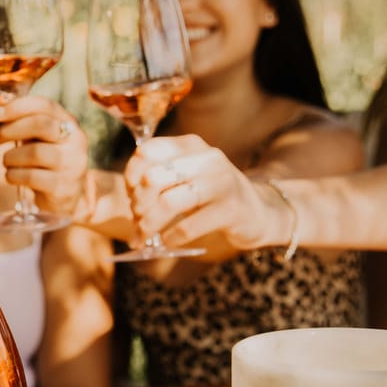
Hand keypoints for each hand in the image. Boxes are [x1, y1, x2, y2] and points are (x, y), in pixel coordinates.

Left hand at [0, 95, 89, 218]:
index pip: (44, 105)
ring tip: (7, 162)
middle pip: (41, 125)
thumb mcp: (37, 138)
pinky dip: (13, 175)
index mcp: (69, 122)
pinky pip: (31, 177)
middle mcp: (76, 141)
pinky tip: (11, 176)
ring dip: (11, 157)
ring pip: (35, 152)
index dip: (16, 107)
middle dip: (10, 130)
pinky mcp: (63, 187)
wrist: (65, 198)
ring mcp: (72, 165)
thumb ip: (21, 119)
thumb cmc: (46, 162)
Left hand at [125, 134, 278, 251]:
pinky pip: (187, 226)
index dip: (131, 177)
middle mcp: (207, 158)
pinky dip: (170, 238)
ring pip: (167, 203)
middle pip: (152, 178)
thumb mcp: (185, 176)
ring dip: (149, 224)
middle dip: (138, 205)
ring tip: (146, 235)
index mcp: (190, 145)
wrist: (258, 212)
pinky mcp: (231, 210)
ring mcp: (221, 183)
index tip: (132, 196)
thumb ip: (158, 178)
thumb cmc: (210, 196)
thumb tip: (128, 198)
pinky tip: (168, 241)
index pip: (146, 152)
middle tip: (139, 220)